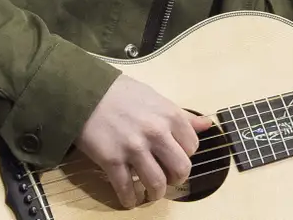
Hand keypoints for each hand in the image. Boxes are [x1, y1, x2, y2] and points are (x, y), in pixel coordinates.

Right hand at [75, 75, 216, 208]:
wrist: (85, 91)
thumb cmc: (120, 92)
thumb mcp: (155, 97)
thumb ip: (181, 115)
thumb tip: (207, 124)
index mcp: (170, 116)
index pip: (192, 147)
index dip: (185, 155)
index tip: (174, 157)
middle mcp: (156, 133)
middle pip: (181, 170)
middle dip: (176, 179)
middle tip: (168, 179)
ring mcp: (134, 148)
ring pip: (157, 184)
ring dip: (156, 193)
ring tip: (151, 192)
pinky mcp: (112, 161)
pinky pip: (126, 189)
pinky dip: (130, 200)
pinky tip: (130, 200)